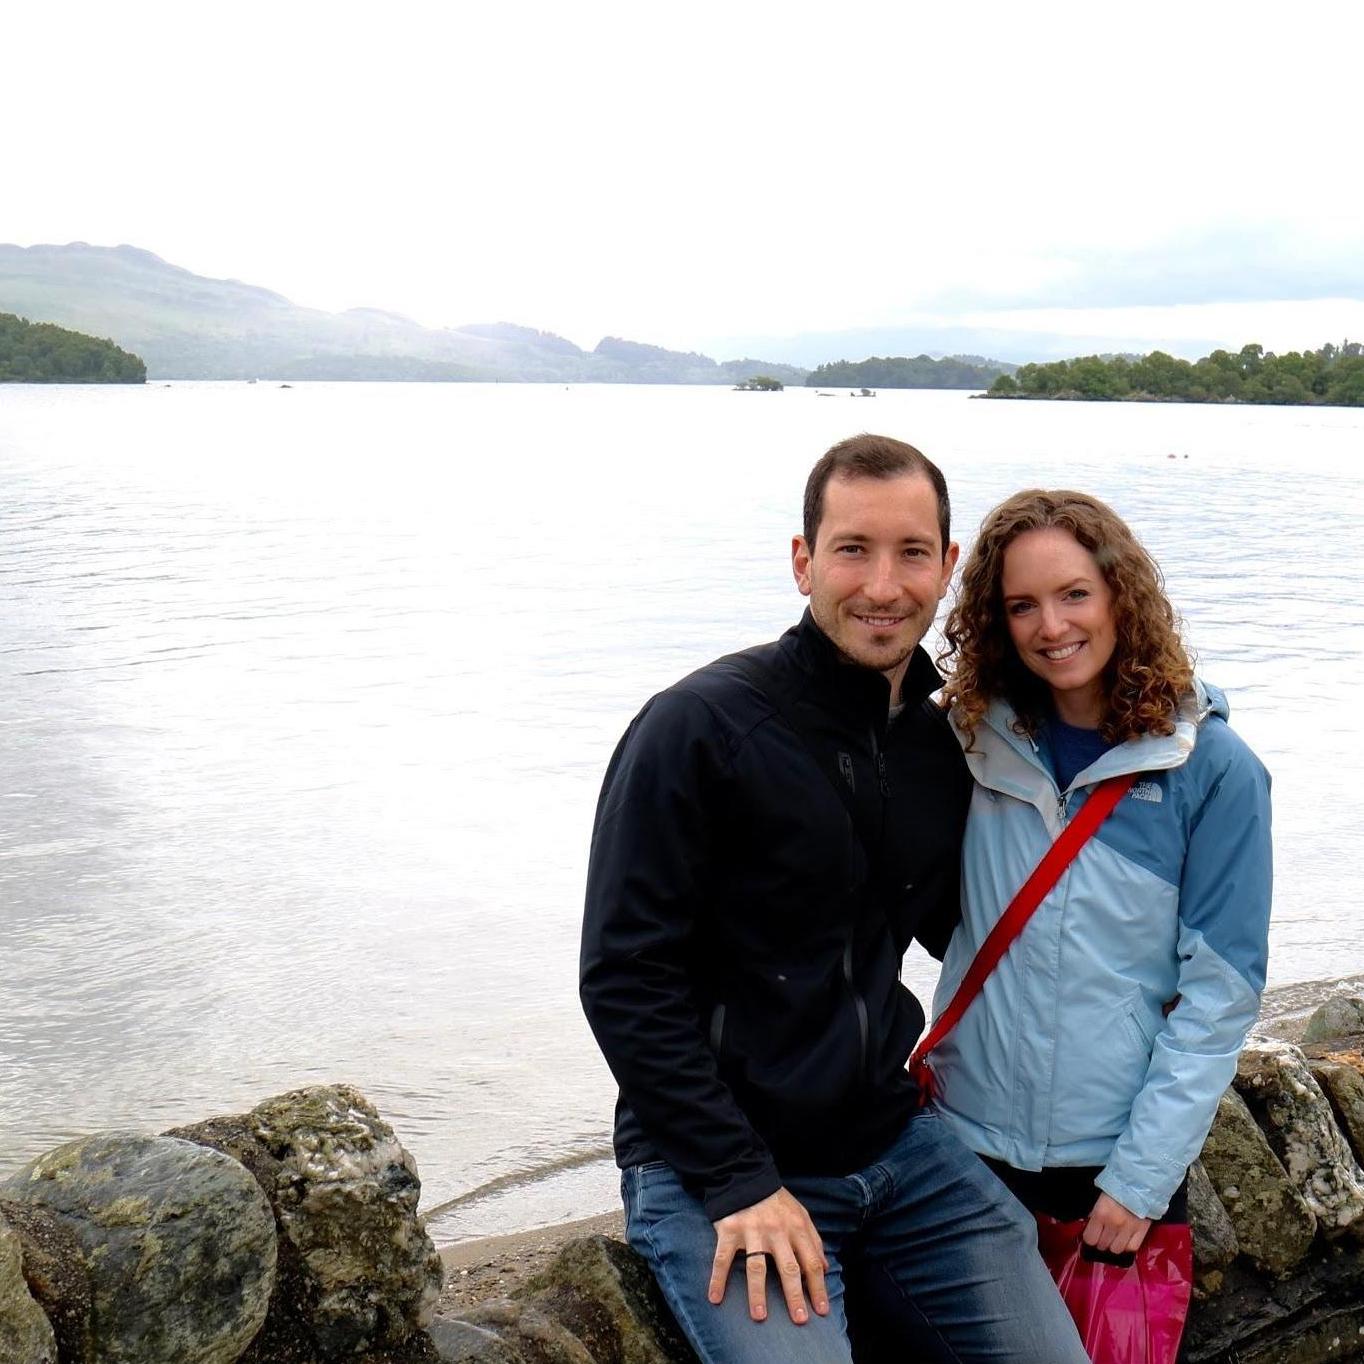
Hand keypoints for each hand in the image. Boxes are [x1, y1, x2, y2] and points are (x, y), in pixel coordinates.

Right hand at [708, 1187, 829, 1324]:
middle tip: (799, 1320)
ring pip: (756, 1267)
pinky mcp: (729, 1231)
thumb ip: (813, 1239)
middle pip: (788, 1268)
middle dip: (794, 1296)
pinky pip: (723, 1259)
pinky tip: (715, 1298)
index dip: (817, 1287)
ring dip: (758, 1294)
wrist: (744, 1175)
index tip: (821, 1310)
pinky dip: (717, 1278)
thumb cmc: (775, 1200)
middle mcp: (776, 1231)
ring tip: (760, 1317)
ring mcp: (752, 1231)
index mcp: (796, 1228)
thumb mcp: (800, 1213)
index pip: (811, 1262)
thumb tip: (825, 1267)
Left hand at [1083, 1191, 1151, 1255]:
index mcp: (1100, 1213)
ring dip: (1114, 1246)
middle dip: (1101, 1242)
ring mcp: (1128, 1229)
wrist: (1140, 1182)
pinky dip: (1127, 1247)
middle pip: (1103, 1245)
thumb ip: (1094, 1213)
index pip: (1090, 1238)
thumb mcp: (1100, 1197)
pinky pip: (1132, 1248)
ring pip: (1116, 1250)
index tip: (1091, 1236)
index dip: (1090, 1238)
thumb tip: (1090, 1225)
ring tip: (1114, 1238)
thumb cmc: (1118, 1187)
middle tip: (1103, 1236)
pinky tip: (1125, 1240)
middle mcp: (1114, 1224)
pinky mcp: (1142, 1231)